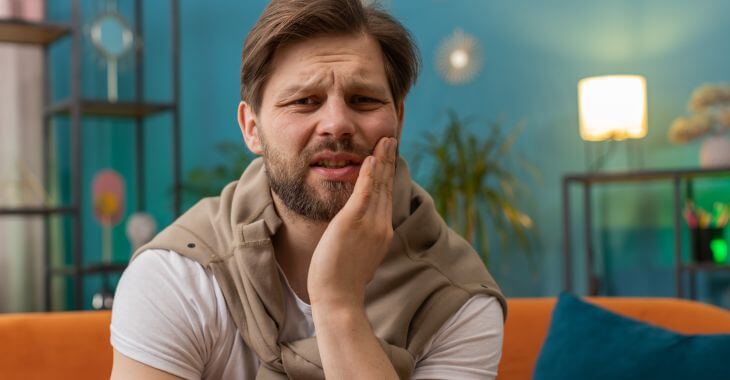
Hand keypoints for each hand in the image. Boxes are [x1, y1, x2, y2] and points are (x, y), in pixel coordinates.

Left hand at [307, 136, 397, 308]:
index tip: (388, 157)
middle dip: (388, 161)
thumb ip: (362, 239)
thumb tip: (358, 233)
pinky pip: (364, 194)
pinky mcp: (353, 223)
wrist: (338, 298)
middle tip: (391, 139)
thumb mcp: (358, 255)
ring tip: (384, 141)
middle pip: (387, 187)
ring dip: (381, 161)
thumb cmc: (342, 281)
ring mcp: (369, 224)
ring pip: (379, 186)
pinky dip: (369, 176)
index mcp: (382, 232)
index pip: (386, 197)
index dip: (387, 174)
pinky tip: (370, 160)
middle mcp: (381, 226)